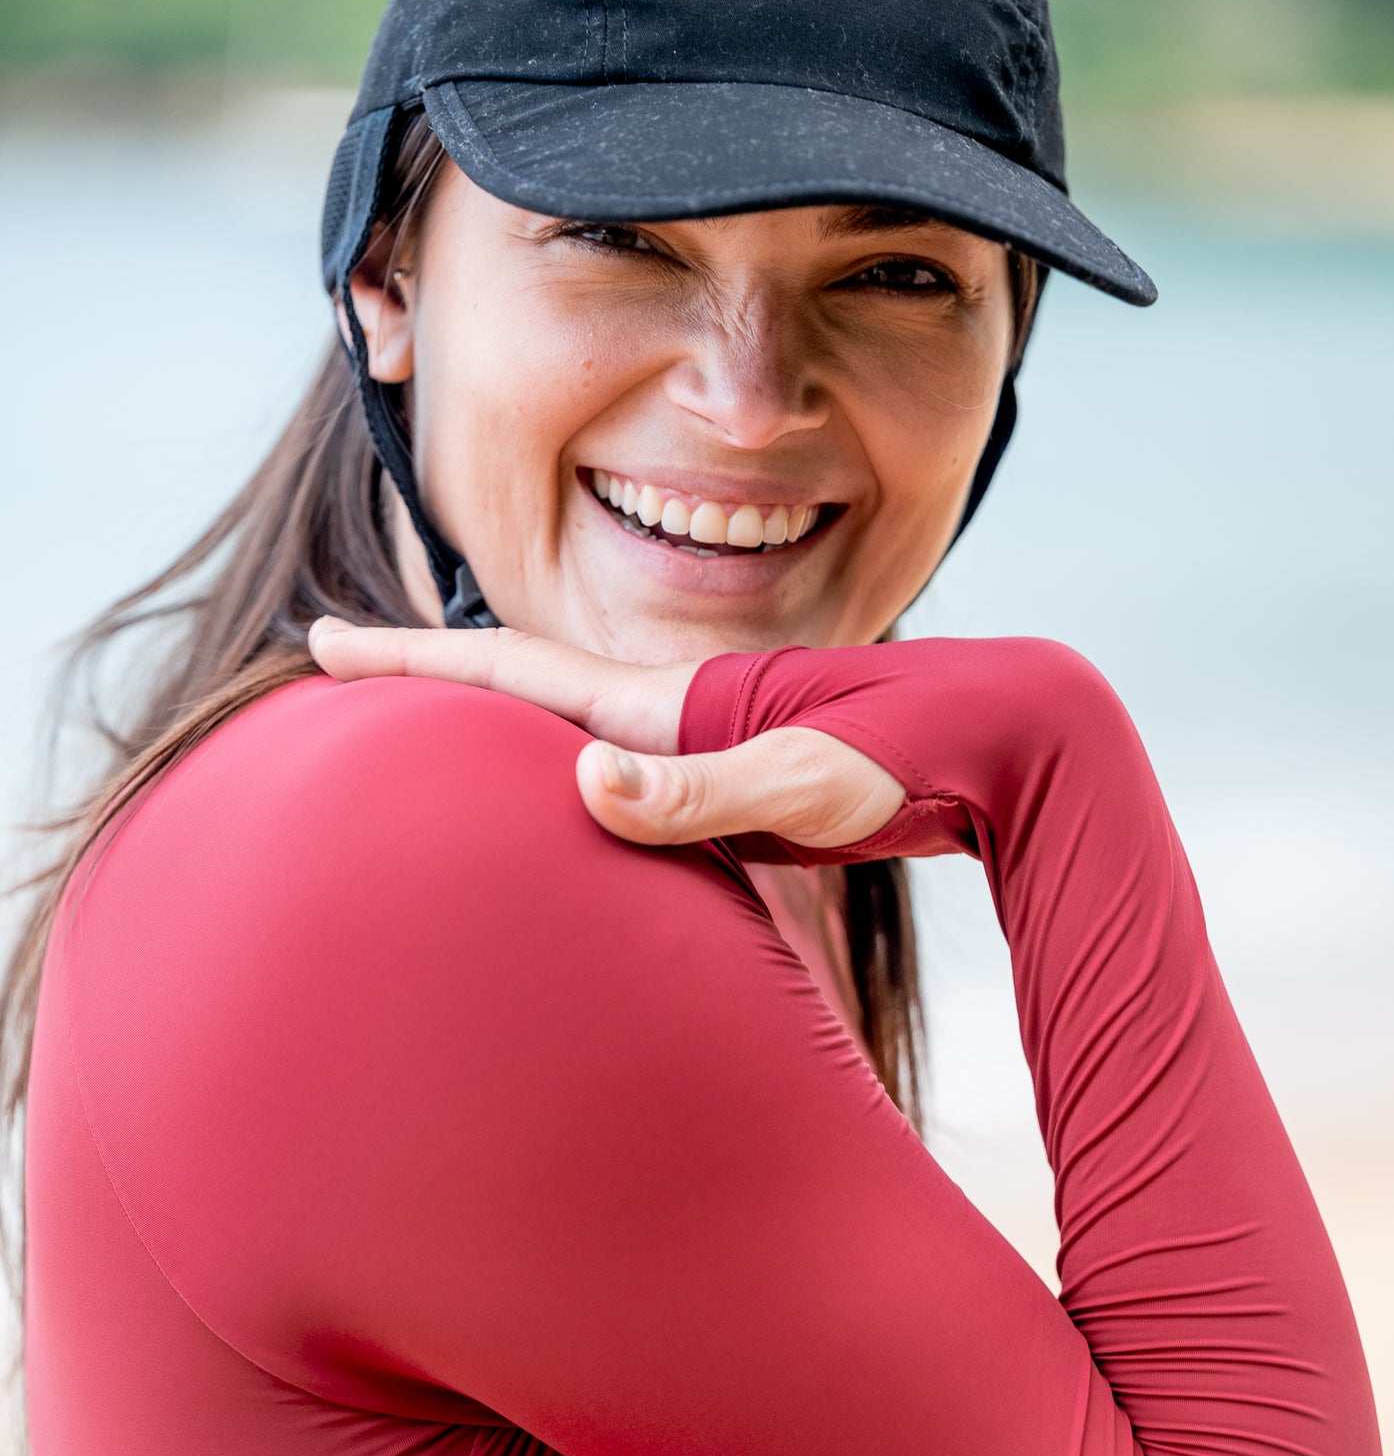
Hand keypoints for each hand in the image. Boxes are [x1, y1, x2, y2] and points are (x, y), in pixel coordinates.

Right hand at [308, 618, 905, 849]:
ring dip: (492, 731)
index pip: (517, 670)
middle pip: (525, 694)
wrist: (1005, 739)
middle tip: (340, 678)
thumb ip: (699, 791)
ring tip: (422, 743)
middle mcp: (673, 718)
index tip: (325, 643)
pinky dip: (566, 785)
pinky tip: (557, 812)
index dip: (415, 658)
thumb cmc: (917, 752)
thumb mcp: (806, 780)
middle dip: (430, 684)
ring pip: (569, 737)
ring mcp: (703, 751)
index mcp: (671, 705)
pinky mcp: (736, 791)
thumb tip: (582, 782)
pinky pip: (625, 785)